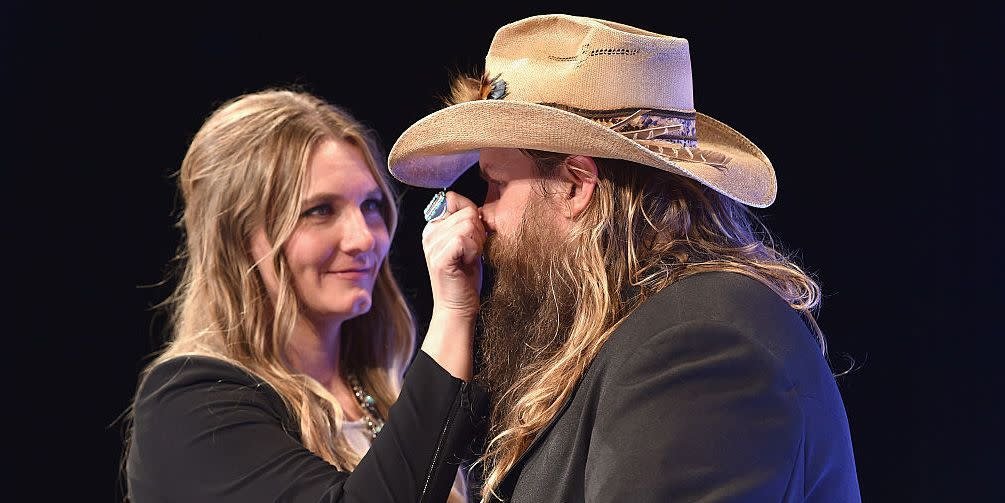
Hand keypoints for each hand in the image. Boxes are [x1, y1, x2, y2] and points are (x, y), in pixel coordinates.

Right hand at [419, 191, 484, 380]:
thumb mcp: (468, 243)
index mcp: (433, 226)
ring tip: (470, 258)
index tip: (472, 237)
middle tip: (472, 252)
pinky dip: (474, 251)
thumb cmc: (465, 276)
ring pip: (468, 225)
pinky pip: (465, 240)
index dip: (472, 215)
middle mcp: (429, 233)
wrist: (458, 307)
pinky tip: (468, 263)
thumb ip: (468, 223)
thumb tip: (475, 207)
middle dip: (478, 232)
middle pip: (467, 212)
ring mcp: (432, 245)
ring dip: (478, 243)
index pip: (455, 199)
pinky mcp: (439, 257)